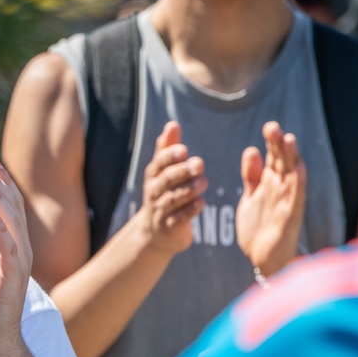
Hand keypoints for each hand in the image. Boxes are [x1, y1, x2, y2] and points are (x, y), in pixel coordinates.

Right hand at [131, 120, 205, 258]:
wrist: (155, 232)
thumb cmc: (163, 194)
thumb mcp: (162, 172)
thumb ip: (168, 149)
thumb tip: (172, 124)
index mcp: (154, 176)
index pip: (159, 163)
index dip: (170, 156)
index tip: (184, 150)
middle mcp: (155, 192)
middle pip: (166, 180)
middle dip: (182, 171)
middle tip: (199, 164)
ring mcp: (161, 210)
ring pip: (174, 199)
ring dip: (189, 190)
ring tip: (203, 182)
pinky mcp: (170, 227)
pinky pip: (179, 219)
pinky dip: (190, 211)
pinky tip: (201, 203)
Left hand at [236, 120, 307, 277]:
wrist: (263, 258)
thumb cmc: (258, 227)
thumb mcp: (250, 197)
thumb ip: (251, 175)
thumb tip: (252, 149)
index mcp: (270, 183)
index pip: (274, 157)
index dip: (272, 143)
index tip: (269, 127)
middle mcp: (281, 189)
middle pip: (283, 162)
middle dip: (280, 145)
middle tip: (274, 127)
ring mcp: (287, 201)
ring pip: (292, 175)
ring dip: (292, 158)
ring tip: (289, 140)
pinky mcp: (291, 216)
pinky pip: (296, 198)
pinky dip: (298, 183)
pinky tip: (299, 169)